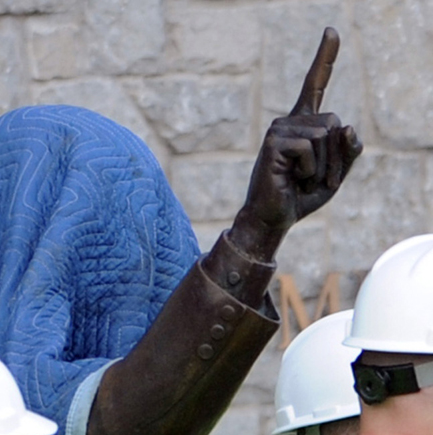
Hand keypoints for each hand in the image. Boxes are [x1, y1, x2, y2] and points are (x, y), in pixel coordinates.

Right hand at [233, 27, 362, 259]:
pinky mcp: (273, 141)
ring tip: (303, 181)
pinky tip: (293, 178)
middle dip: (336, 157)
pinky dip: (310, 169)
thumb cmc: (300, 197)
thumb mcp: (335, 175)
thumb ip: (347, 151)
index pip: (315, 86)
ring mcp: (279, 129)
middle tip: (318, 180)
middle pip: (335, 123)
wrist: (274, 218)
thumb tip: (346, 126)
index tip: (332, 30)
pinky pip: (310, 147)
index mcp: (303, 125)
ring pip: (325, 135)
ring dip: (324, 166)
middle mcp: (289, 121)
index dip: (324, 59)